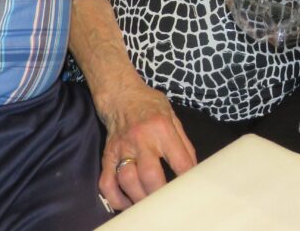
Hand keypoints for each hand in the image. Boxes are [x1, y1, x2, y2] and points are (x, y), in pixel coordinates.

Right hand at [94, 83, 196, 210]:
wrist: (121, 94)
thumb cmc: (150, 105)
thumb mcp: (173, 117)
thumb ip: (184, 144)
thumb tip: (193, 169)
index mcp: (163, 128)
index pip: (180, 161)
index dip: (187, 179)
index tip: (189, 189)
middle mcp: (141, 139)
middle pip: (150, 174)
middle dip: (160, 193)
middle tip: (166, 201)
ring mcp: (122, 147)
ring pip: (127, 179)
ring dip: (138, 197)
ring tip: (148, 204)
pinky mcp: (108, 154)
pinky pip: (107, 181)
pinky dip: (115, 197)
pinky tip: (126, 202)